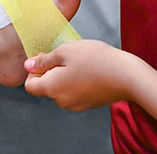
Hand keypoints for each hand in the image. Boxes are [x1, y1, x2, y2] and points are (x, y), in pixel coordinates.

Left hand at [23, 40, 140, 111]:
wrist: (128, 76)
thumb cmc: (97, 61)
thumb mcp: (65, 51)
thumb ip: (44, 60)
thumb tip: (29, 65)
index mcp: (51, 88)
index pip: (30, 86)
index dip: (33, 70)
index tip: (45, 58)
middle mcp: (62, 101)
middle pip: (46, 87)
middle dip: (51, 70)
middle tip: (66, 55)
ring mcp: (77, 104)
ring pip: (62, 88)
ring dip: (66, 74)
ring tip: (81, 60)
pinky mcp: (90, 103)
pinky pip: (76, 91)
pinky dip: (78, 80)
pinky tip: (90, 69)